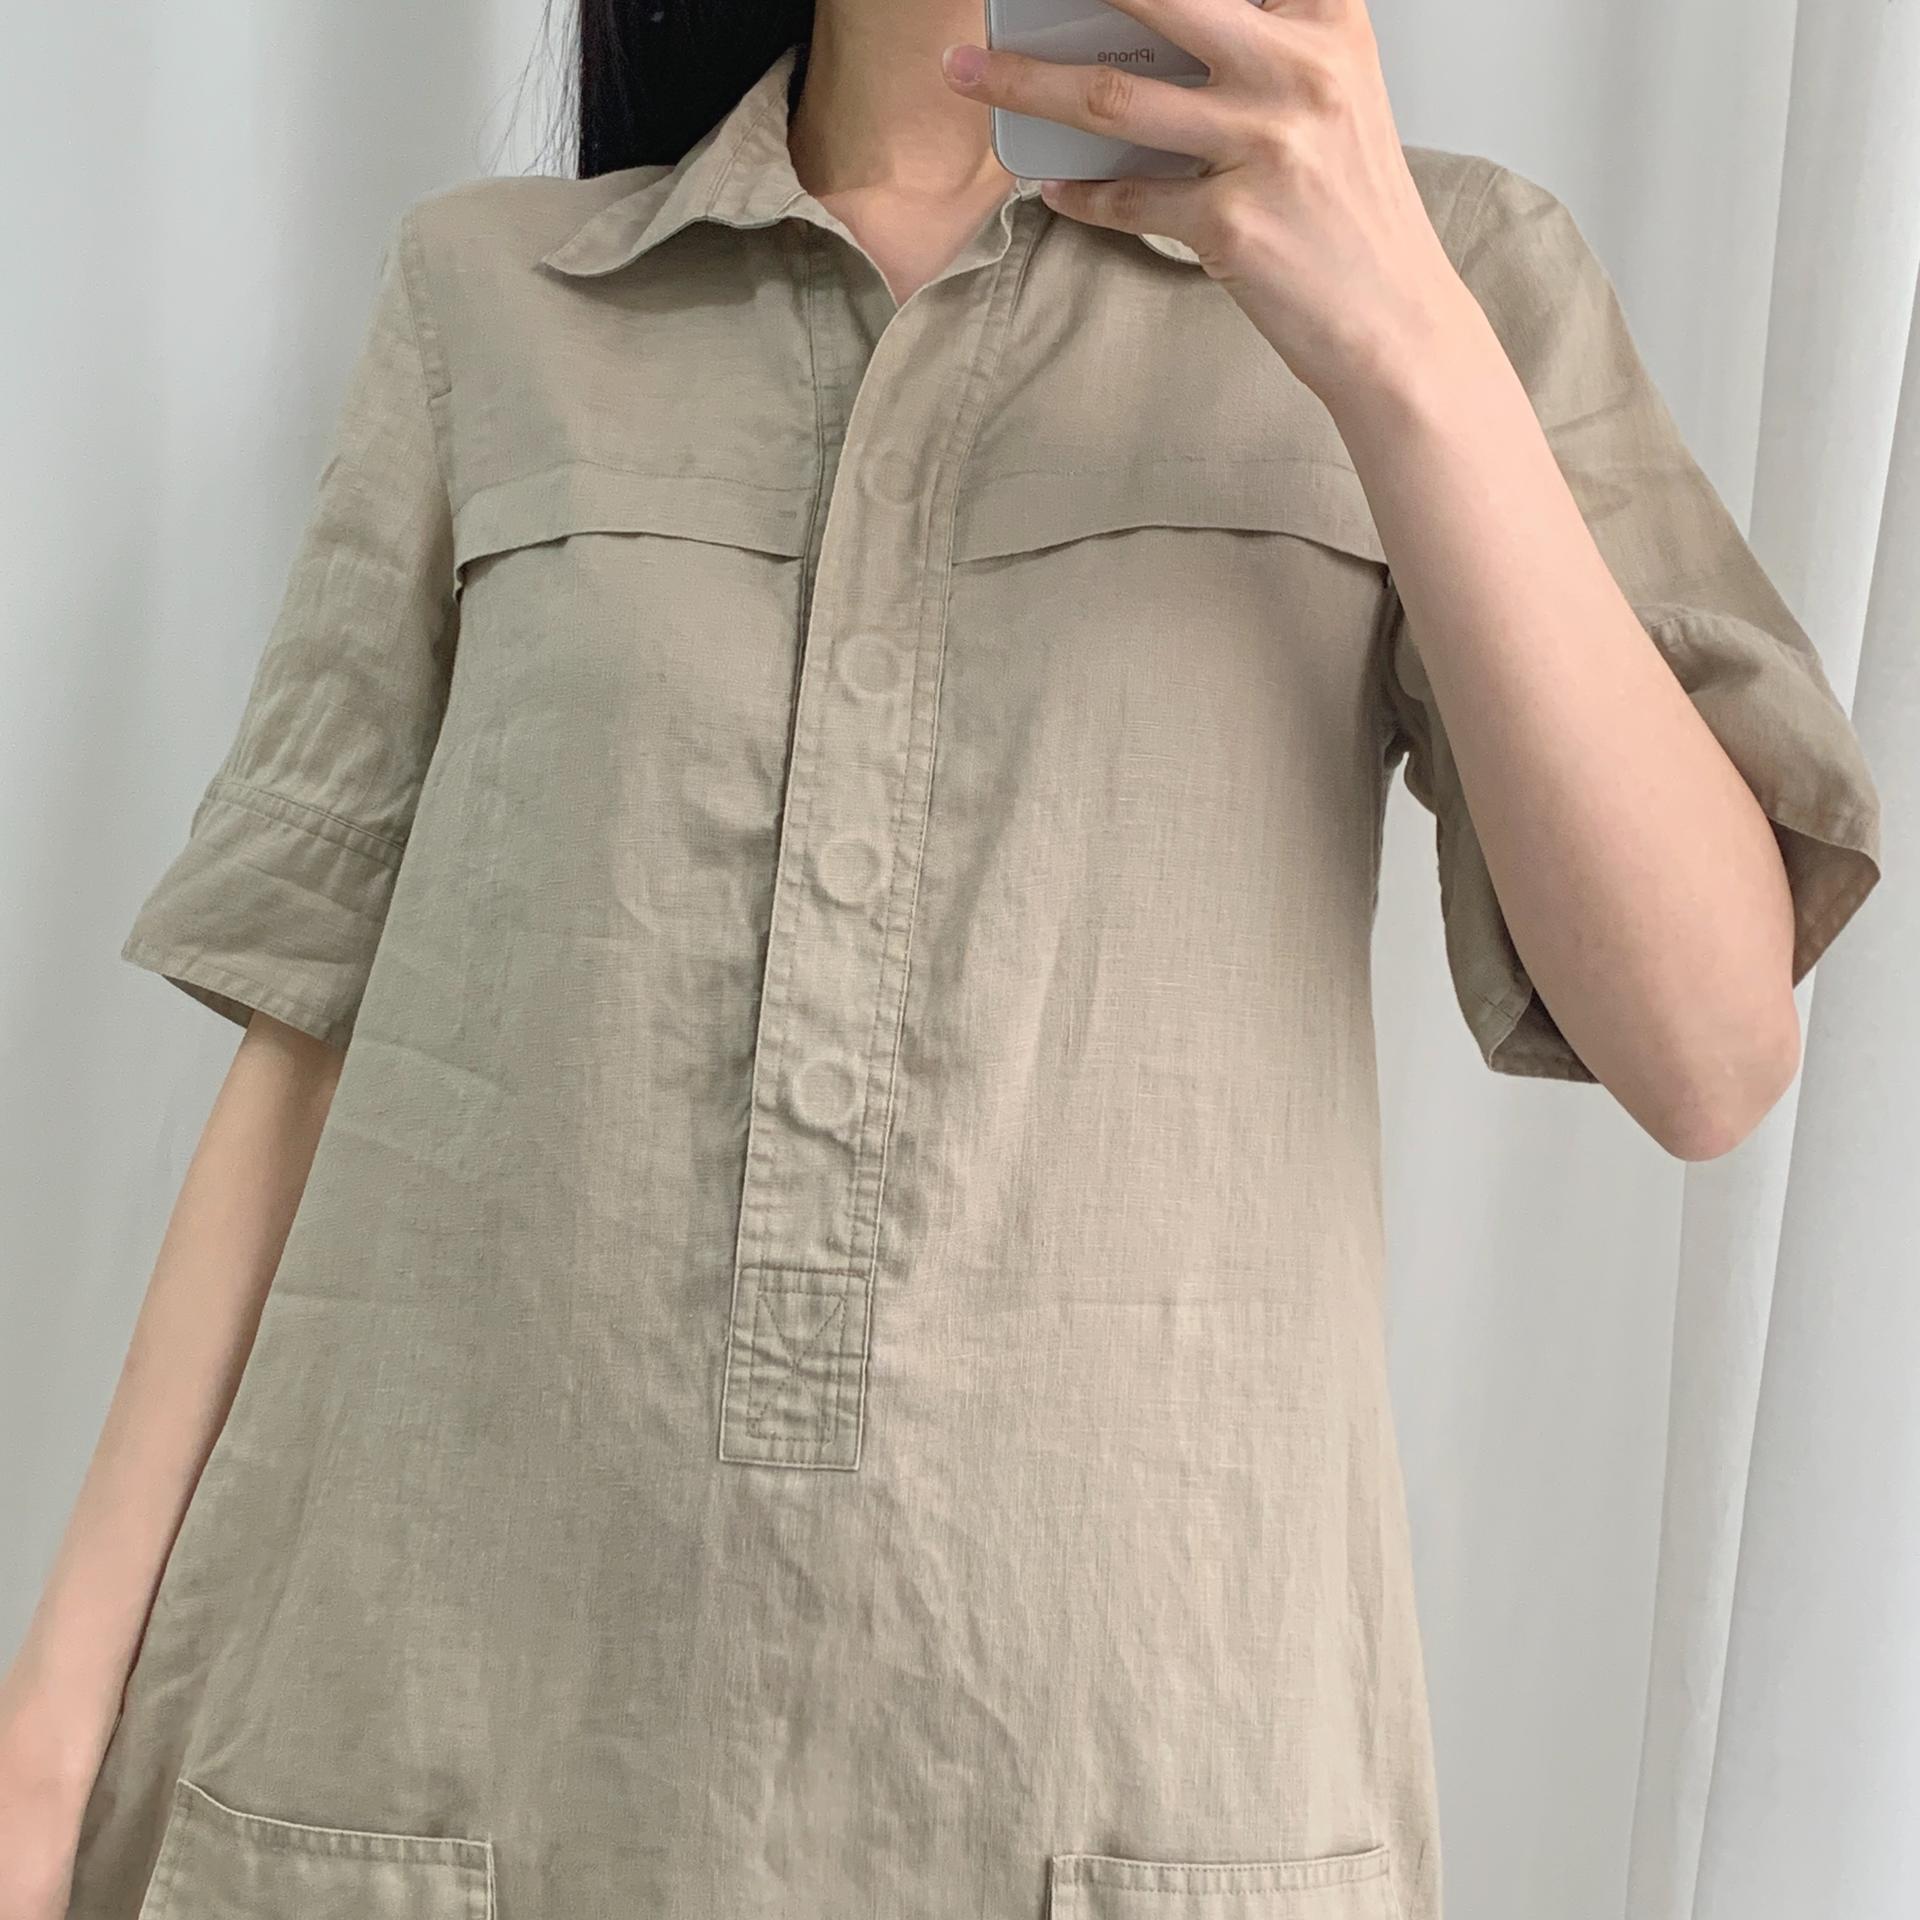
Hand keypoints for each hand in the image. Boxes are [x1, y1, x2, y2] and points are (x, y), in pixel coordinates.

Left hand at [940, 0, 1484, 411]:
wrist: (1395, 321)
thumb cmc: (1352, 212)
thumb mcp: (1332, 94)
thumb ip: (1262, 44)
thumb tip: (1152, 26)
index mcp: (1327, 21)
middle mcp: (1300, 70)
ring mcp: (1266, 145)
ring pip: (1113, 98)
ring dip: (1025, 84)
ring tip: (969, 75)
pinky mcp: (1233, 222)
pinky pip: (1128, 199)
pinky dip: (1081, 194)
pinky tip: (1056, 187)